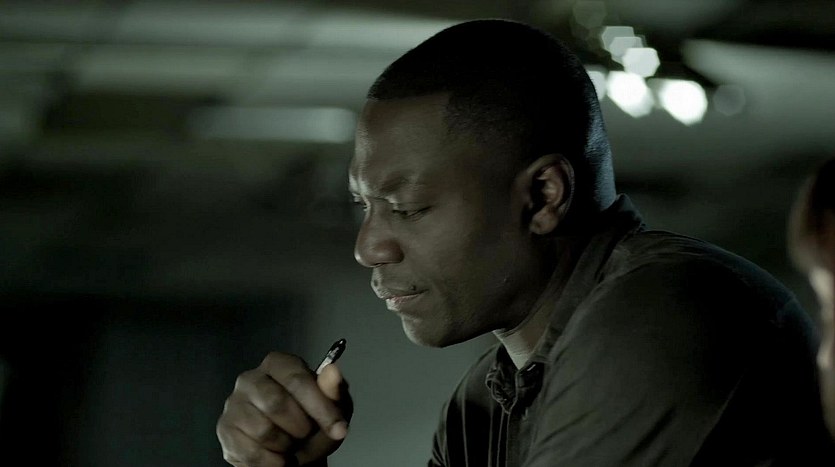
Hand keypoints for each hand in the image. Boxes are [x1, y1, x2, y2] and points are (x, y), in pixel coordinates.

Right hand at [217, 352, 352, 465]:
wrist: (294, 453)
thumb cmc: (314, 425)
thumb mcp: (334, 410)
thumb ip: (334, 392)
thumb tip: (333, 371)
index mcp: (278, 364)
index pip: (296, 378)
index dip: (320, 406)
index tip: (339, 429)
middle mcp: (250, 378)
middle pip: (276, 403)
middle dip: (301, 428)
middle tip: (307, 435)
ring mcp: (233, 404)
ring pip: (263, 430)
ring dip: (286, 446)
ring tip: (291, 444)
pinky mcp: (225, 430)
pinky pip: (252, 453)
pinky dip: (273, 462)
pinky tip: (278, 457)